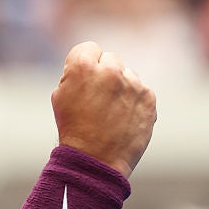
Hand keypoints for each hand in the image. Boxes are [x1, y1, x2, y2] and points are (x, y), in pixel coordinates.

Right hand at [51, 41, 156, 177]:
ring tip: (111, 112)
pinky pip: (141, 91)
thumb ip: (75, 72)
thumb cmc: (73, 128)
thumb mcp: (60, 95)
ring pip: (128, 75)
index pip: (89, 48)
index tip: (84, 81)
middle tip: (98, 99)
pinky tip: (124, 118)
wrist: (95, 161)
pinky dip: (134, 101)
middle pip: (110, 59)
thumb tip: (92, 64)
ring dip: (121, 87)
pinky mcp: (148, 98)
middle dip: (105, 74)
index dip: (85, 65)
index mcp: (83, 65)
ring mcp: (133, 83)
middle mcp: (110, 69)